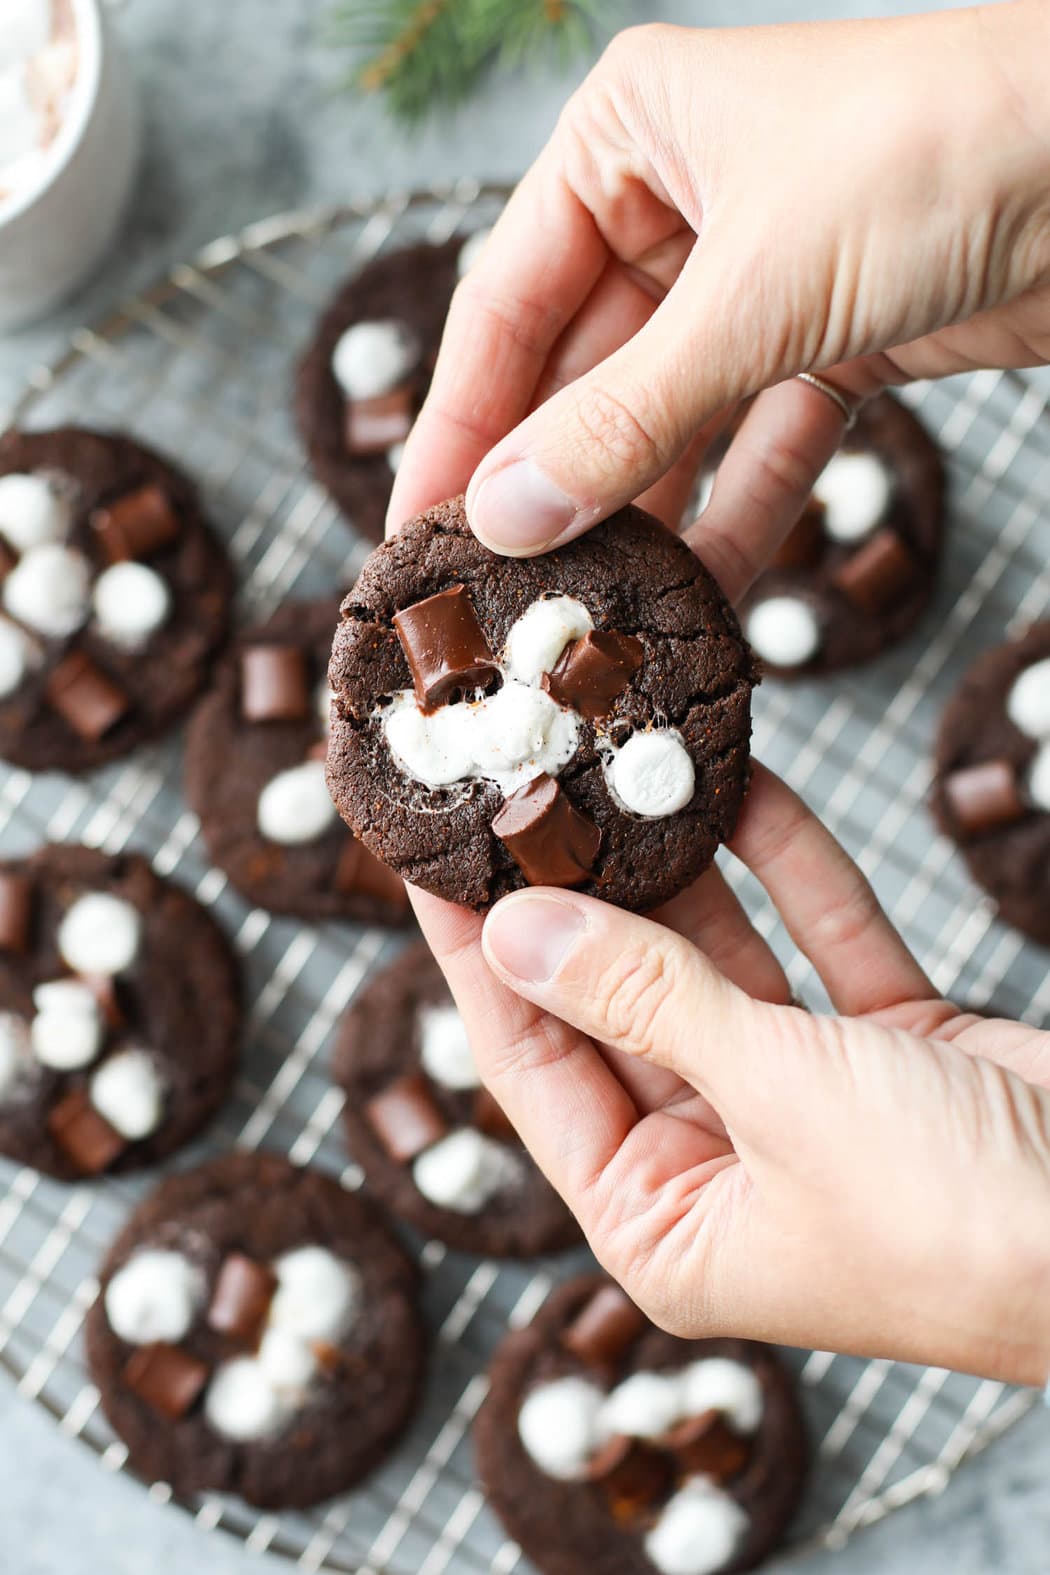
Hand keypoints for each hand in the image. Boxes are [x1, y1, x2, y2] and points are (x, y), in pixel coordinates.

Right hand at [389, 2, 1049, 577]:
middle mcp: (679, 202)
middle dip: (553, 486)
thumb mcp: (754, 293)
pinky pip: (760, 443)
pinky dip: (741, 512)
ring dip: (641, 515)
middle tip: (500, 594)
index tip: (415, 528)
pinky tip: (704, 591)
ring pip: (669, 420)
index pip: (505, 305)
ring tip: (591, 610)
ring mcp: (755, 277)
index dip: (457, 425)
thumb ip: (623, 415)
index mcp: (625, 141)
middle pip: (580, 373)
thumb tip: (506, 513)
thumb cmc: (938, 152)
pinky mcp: (830, 338)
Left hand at [417, 765, 1049, 1384]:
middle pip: (619, 1004)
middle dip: (582, 895)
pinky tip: (743, 786)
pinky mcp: (889, 1048)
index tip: (432, 864)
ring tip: (619, 768)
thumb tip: (512, 933)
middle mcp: (723, 1167)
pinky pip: (818, 942)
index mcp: (665, 1223)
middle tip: (525, 790)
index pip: (533, 1069)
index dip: (478, 960)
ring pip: (720, 962)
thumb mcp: (778, 1098)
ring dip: (685, 870)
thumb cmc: (957, 1219)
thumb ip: (648, 1002)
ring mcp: (807, 1104)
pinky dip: (790, 869)